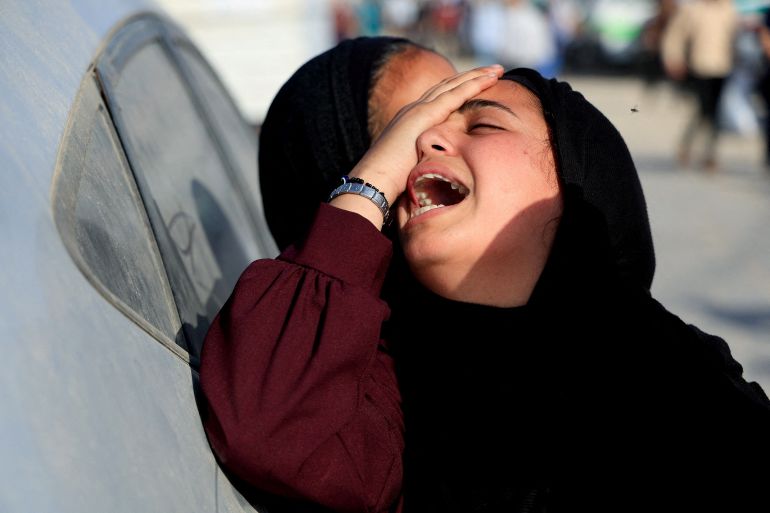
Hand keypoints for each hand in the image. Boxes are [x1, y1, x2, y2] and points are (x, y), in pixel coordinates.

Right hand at [331, 65, 502, 227]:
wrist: (373, 180)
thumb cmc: (391, 183)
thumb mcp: (414, 166)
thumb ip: (427, 161)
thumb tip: (439, 172)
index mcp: (412, 120)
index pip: (441, 98)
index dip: (462, 88)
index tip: (481, 83)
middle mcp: (414, 109)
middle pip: (449, 86)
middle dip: (473, 76)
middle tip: (495, 69)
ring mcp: (418, 109)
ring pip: (454, 85)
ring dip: (478, 75)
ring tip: (498, 69)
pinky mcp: (423, 115)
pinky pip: (455, 95)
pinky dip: (473, 85)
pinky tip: (490, 79)